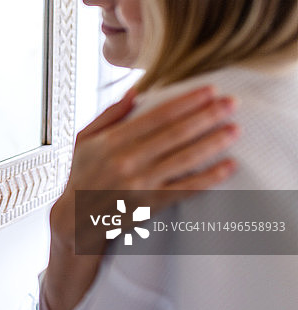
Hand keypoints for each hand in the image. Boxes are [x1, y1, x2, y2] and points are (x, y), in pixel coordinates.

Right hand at [44, 85, 238, 309]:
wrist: (74, 220)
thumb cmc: (80, 175)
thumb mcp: (83, 140)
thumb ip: (109, 114)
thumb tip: (134, 90)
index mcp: (112, 142)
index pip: (156, 116)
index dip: (186, 102)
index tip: (209, 90)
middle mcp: (127, 161)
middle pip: (175, 134)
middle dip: (207, 116)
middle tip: (232, 103)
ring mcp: (141, 184)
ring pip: (185, 159)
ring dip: (213, 143)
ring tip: (235, 129)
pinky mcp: (151, 205)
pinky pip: (186, 189)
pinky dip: (210, 178)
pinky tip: (228, 166)